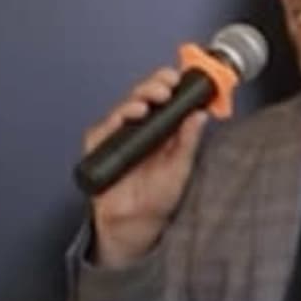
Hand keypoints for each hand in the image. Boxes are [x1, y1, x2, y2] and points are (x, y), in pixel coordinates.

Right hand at [83, 64, 212, 267]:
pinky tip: (127, 117)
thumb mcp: (180, 168)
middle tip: (165, 88)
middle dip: (153, 86)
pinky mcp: (99, 145)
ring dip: (136, 100)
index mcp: (160, 127)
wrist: (135, 223)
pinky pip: (104, 127)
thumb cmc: (157, 197)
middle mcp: (138, 126)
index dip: (168, 82)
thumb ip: (188, 141)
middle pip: (142, 95)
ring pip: (124, 106)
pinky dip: (114, 120)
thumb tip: (201, 114)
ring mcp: (117, 134)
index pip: (163, 95)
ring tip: (147, 104)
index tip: (177, 78)